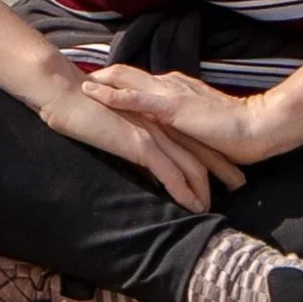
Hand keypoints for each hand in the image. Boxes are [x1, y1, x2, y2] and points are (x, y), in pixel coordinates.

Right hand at [38, 84, 228, 211]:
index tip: (225, 168)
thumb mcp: (114, 122)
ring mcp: (152, 133)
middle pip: (199, 150)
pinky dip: (183, 192)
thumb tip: (141, 155)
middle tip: (238, 186)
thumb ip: (131, 134)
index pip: (190, 137)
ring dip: (204, 188)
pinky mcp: (141, 143)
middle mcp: (159, 123)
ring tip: (212, 208)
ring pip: (190, 164)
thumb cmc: (81, 108)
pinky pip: (169, 172)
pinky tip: (192, 208)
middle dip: (220, 169)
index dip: (210, 153)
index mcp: (154, 116)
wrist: (64, 93)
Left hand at [81, 65, 272, 166]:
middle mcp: (170, 84)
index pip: (141, 80)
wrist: (255, 128)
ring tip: (76, 82)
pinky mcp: (171, 107)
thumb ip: (182, 124)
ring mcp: (170, 93)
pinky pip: (135, 98)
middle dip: (102, 75)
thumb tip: (165, 133)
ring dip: (100, 81)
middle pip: (128, 74)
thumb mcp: (200, 124)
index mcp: (177, 87)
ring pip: (126, 79)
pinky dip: (112, 94)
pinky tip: (93, 93)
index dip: (117, 80)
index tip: (96, 81)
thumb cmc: (233, 131)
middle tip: (76, 77)